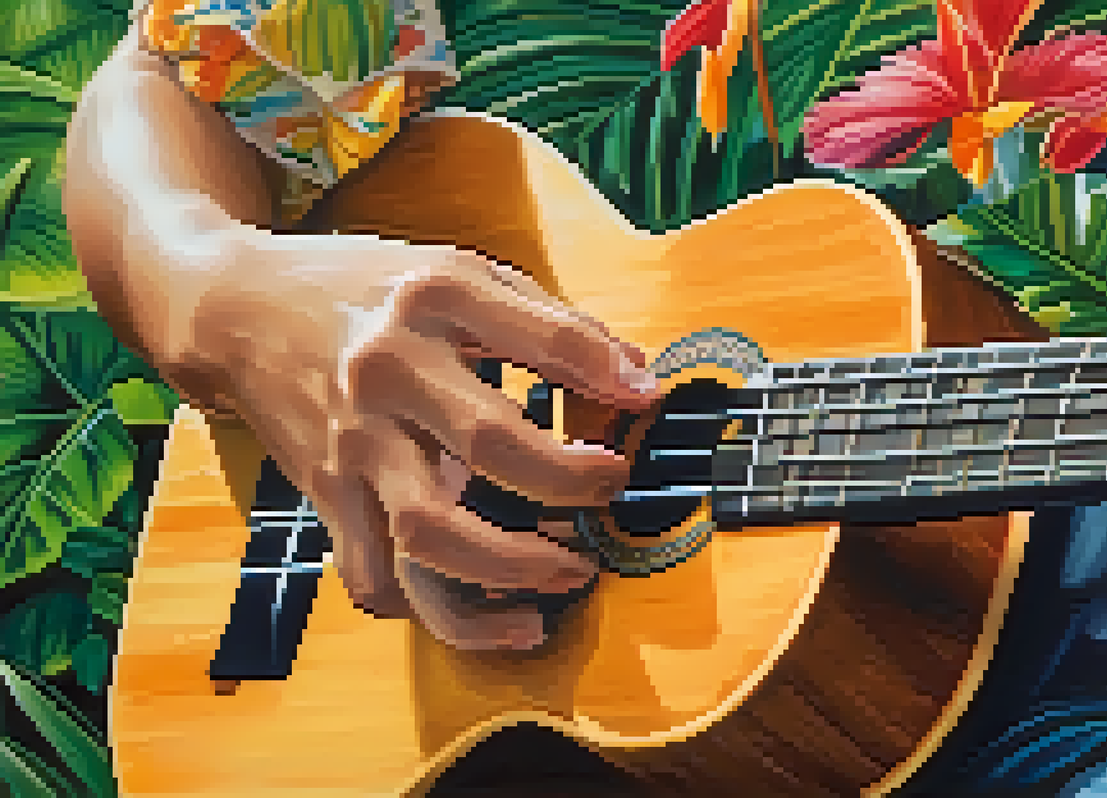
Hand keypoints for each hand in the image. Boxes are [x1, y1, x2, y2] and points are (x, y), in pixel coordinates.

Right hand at [191, 230, 657, 649]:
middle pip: (491, 447)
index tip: (644, 402)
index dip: (607, 374)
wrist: (238, 310)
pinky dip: (433, 610)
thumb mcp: (458, 273)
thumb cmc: (369, 291)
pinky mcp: (326, 496)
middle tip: (607, 492)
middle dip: (568, 484)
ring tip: (563, 578)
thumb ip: (550, 322)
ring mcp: (353, 442)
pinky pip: (377, 579)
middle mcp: (389, 372)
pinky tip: (488, 609)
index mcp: (433, 298)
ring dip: (508, 571)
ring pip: (429, 536)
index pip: (544, 340)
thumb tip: (637, 377)